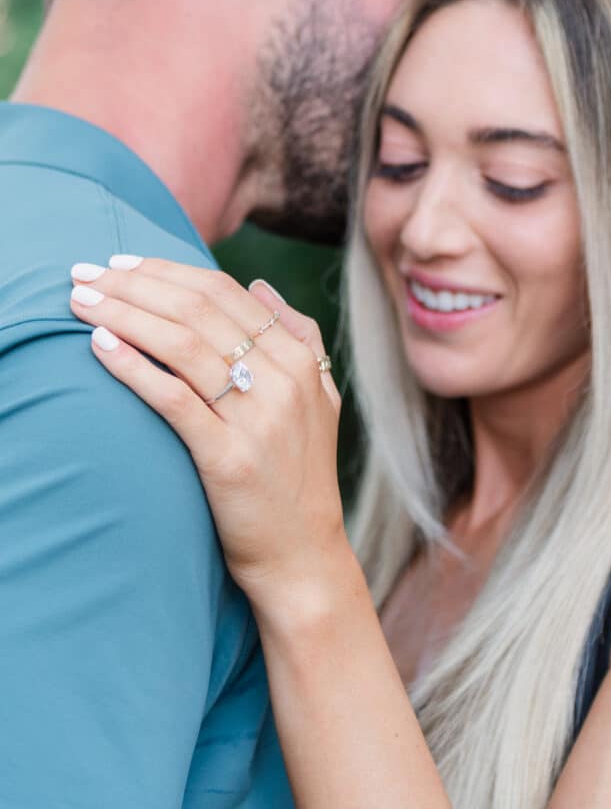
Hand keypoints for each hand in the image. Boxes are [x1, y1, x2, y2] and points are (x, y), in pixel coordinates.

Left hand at [69, 257, 345, 613]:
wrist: (304, 555)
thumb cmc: (301, 474)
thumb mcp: (321, 397)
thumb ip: (300, 336)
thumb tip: (259, 284)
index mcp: (298, 360)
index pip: (224, 293)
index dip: (167, 270)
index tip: (121, 262)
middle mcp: (281, 381)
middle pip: (197, 309)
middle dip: (133, 283)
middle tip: (85, 272)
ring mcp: (257, 419)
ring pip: (181, 344)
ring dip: (123, 313)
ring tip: (81, 301)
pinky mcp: (228, 458)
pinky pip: (173, 398)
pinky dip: (132, 365)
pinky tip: (100, 345)